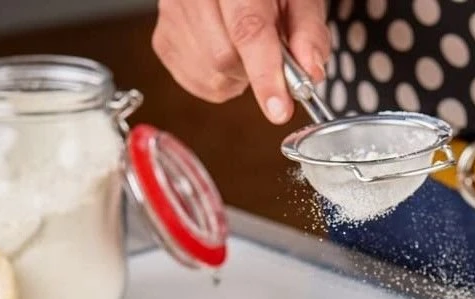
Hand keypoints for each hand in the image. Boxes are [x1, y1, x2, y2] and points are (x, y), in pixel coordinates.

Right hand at [152, 0, 329, 123]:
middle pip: (224, 58)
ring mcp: (172, 14)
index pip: (248, 29)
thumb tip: (311, 73)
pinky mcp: (163, 39)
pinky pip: (196, 82)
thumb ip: (308, 31)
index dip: (265, 74)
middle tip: (265, 52)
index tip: (279, 109)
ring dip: (236, 76)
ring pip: (210, 75)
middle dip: (252, 69)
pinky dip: (219, 80)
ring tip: (242, 48)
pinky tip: (225, 54)